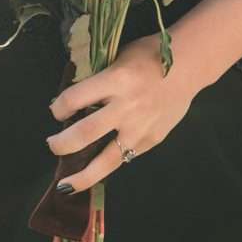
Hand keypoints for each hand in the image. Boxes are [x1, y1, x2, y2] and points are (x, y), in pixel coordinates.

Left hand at [45, 36, 201, 195]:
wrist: (189, 66)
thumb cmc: (148, 55)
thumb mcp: (118, 58)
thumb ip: (99, 81)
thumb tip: (74, 101)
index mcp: (115, 80)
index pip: (75, 99)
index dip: (58, 107)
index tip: (55, 111)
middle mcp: (126, 107)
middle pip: (85, 132)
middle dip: (62, 144)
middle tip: (51, 145)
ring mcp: (140, 128)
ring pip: (107, 160)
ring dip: (83, 176)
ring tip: (65, 185)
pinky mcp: (152, 141)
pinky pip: (125, 156)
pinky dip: (109, 162)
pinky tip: (97, 167)